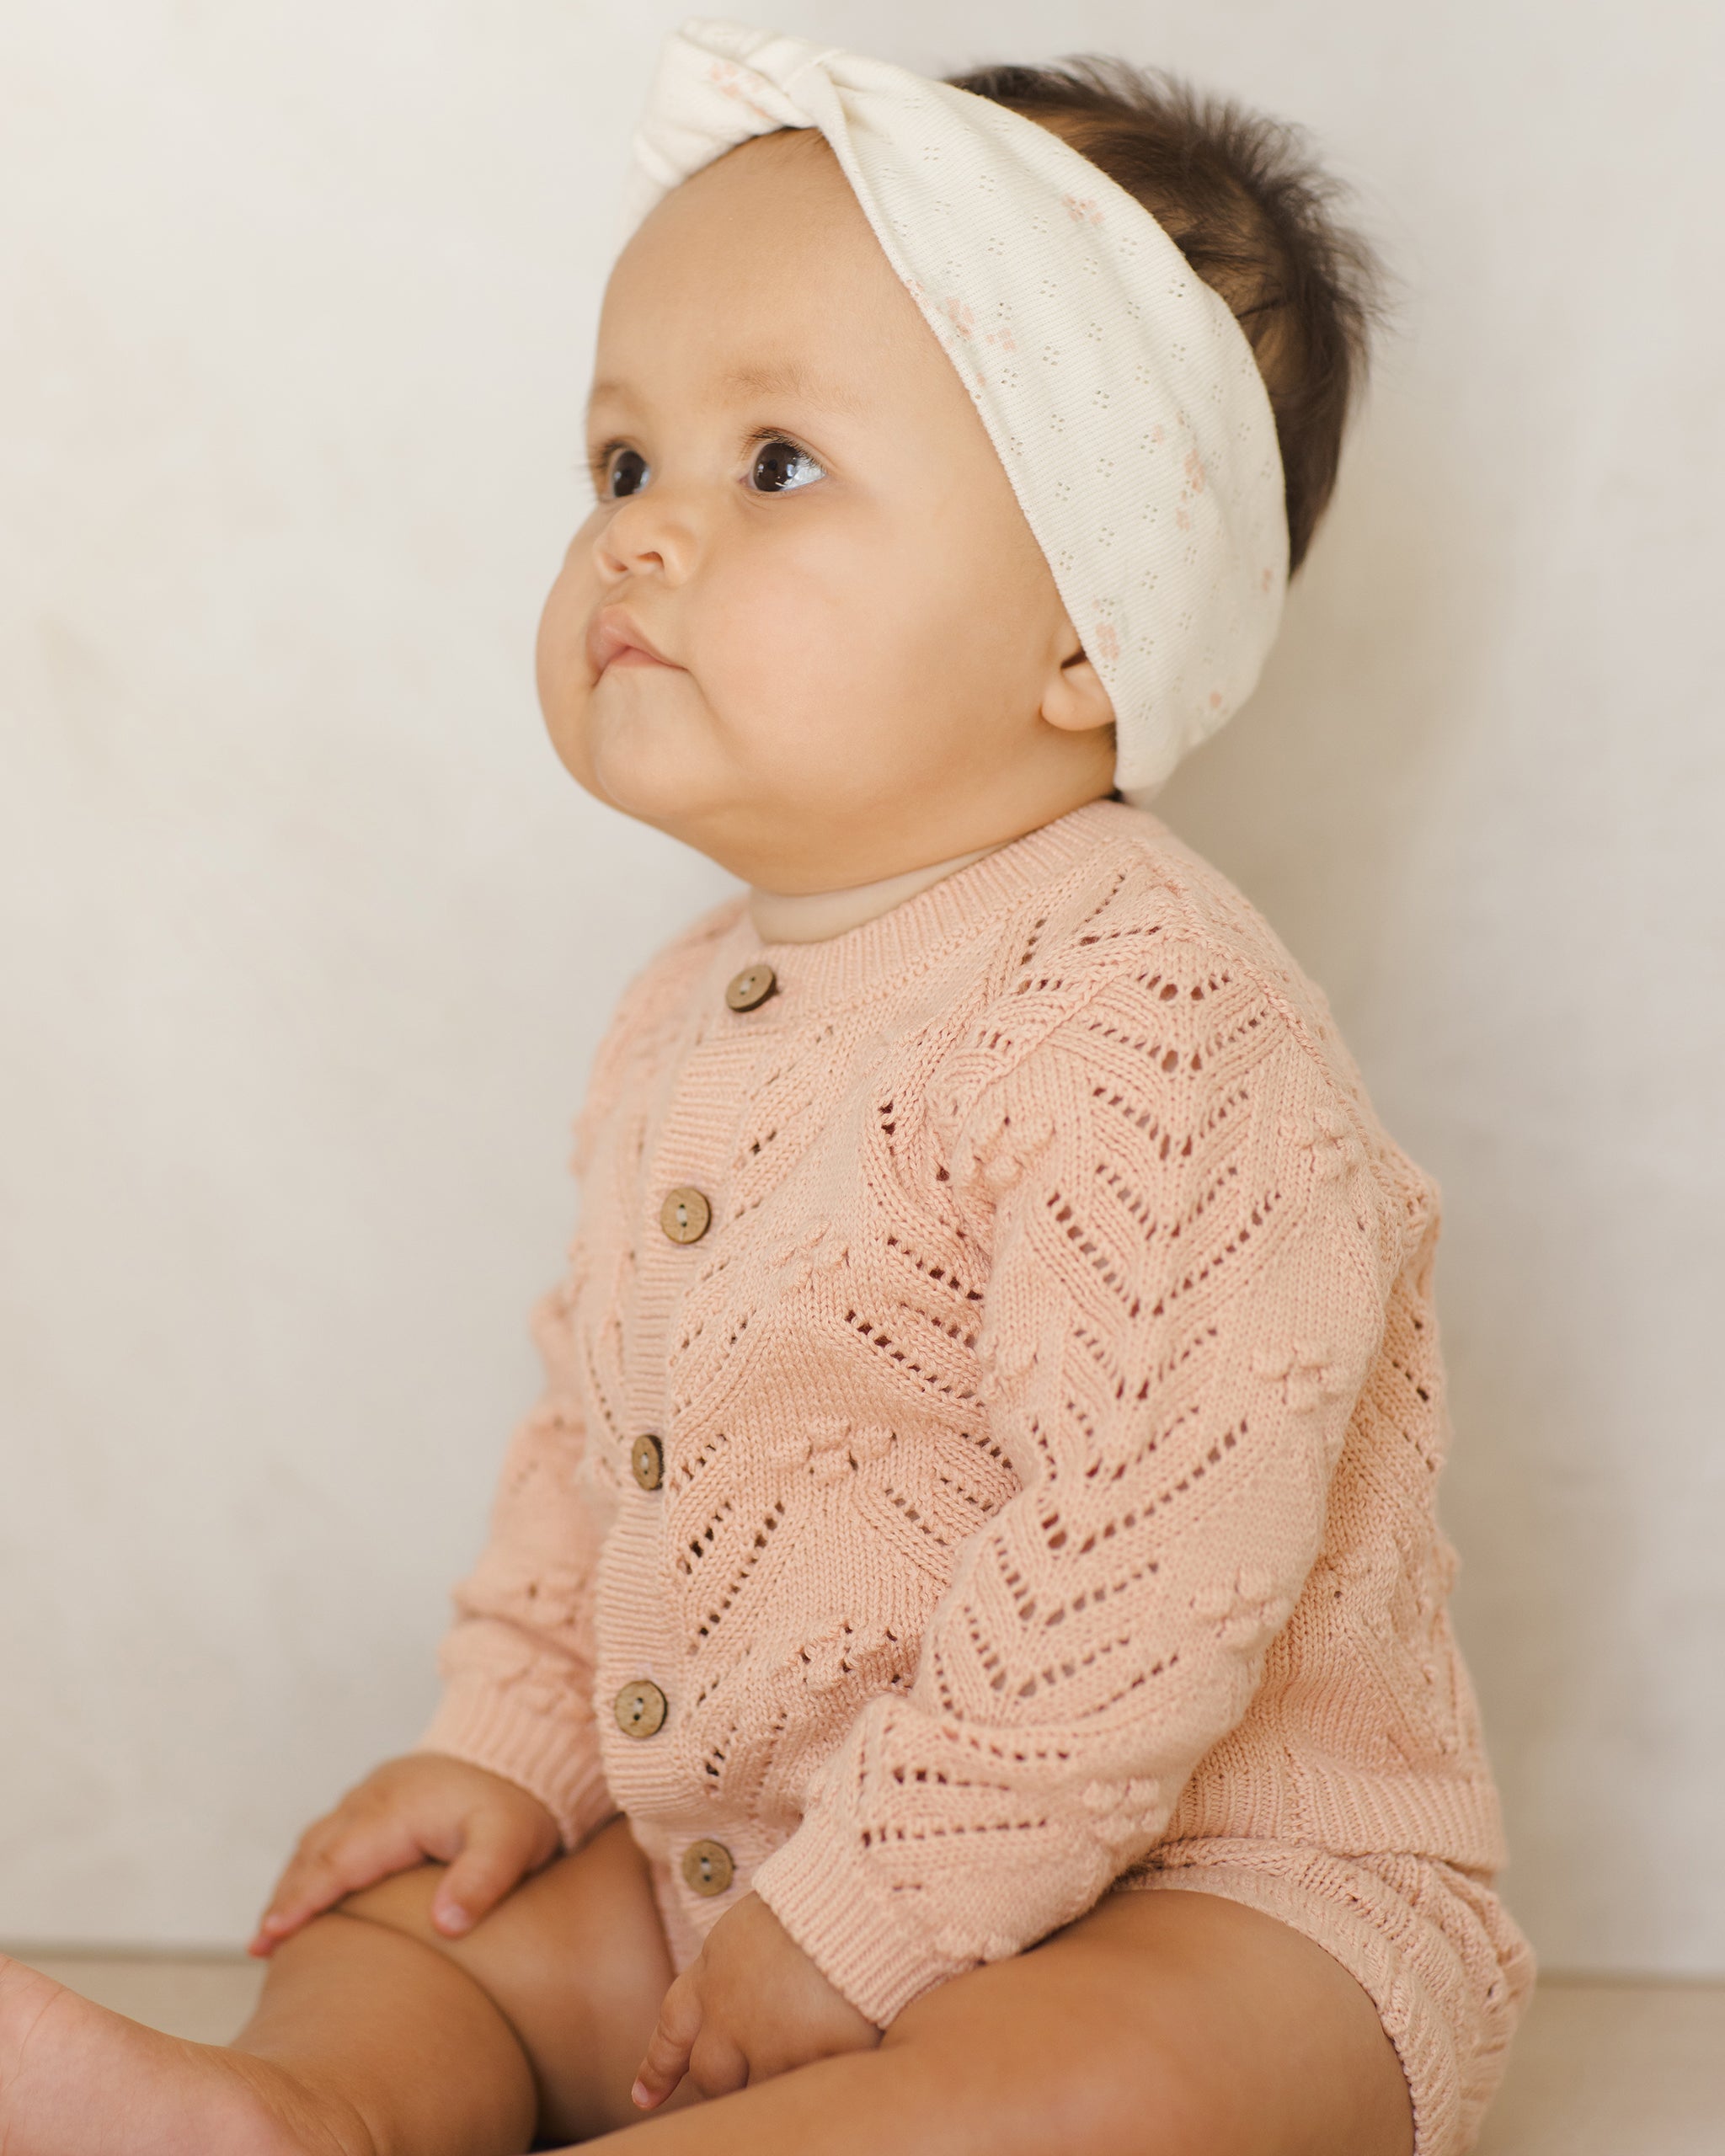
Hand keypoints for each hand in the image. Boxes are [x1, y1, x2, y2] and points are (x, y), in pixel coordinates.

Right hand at [248, 1753, 560, 1955]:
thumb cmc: (521, 1798)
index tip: (269, 1938)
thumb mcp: (513, 1841)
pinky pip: (336, 1828)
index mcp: (396, 1812)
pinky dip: (315, 1859)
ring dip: (295, 1879)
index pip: (335, 1865)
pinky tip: (315, 1885)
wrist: (526, 1739)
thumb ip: (482, 1881)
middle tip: (259, 1947)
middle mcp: (375, 1798)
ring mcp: (377, 1792)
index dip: (301, 1904)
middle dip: (285, 1898)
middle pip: (315, 1853)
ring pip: (320, 1839)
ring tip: (275, 1927)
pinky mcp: (386, 1793)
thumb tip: (447, 1925)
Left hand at [632, 1891, 879, 2108]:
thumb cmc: (811, 1899)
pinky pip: (810, 2086)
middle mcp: (729, 2016)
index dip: (658, 2069)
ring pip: (757, 2091)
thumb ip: (729, 1966)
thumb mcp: (748, 1925)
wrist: (854, 1895)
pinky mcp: (815, 2059)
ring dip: (775, 2077)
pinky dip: (822, 2072)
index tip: (643, 2098)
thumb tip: (727, 1990)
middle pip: (710, 2075)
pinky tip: (838, 2050)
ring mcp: (770, 2044)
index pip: (673, 2031)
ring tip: (805, 2047)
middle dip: (725, 2080)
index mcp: (711, 1974)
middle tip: (752, 2071)